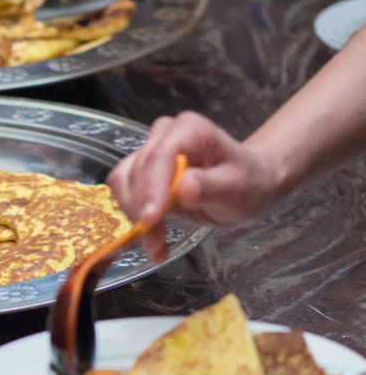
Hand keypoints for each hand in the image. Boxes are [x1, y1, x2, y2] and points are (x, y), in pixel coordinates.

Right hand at [107, 111, 280, 261]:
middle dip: (143, 209)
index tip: (151, 219)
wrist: (248, 184)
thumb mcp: (237, 186)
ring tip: (157, 244)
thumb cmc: (247, 182)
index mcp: (189, 130)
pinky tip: (156, 244)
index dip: (151, 188)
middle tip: (156, 241)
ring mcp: (152, 154)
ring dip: (136, 218)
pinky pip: (128, 197)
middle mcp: (164, 136)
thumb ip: (210, 186)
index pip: (159, 156)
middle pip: (137, 171)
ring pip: (125, 184)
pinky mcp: (145, 175)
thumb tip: (184, 188)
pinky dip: (137, 223)